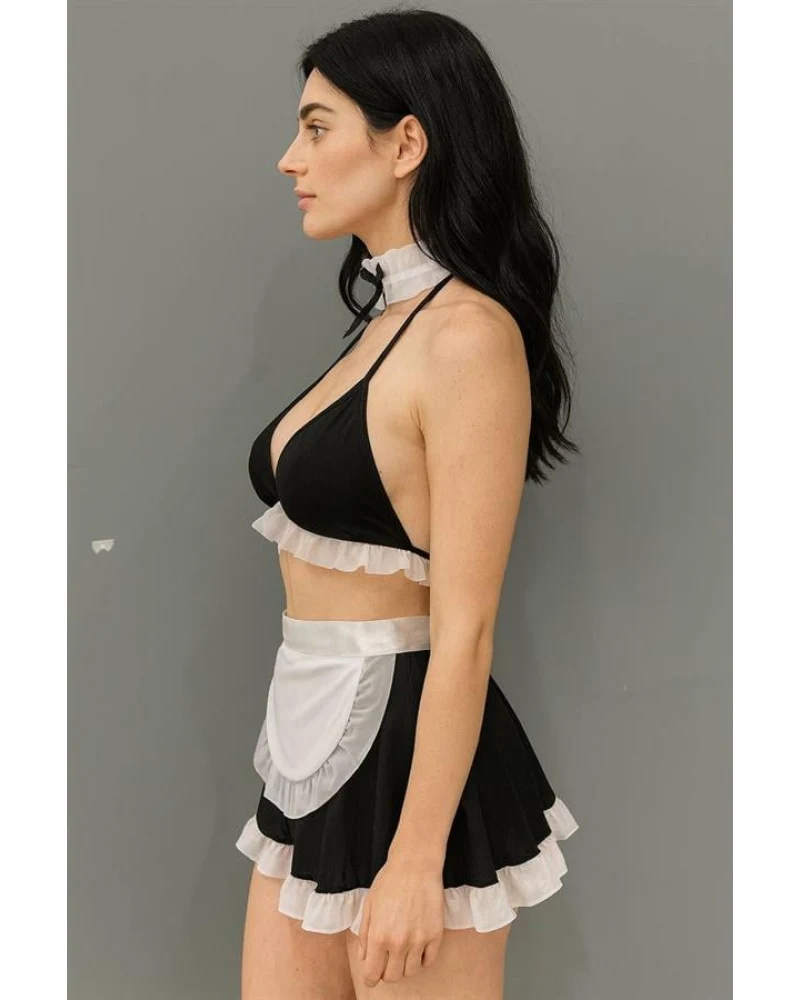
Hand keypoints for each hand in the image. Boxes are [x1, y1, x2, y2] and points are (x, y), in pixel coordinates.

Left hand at [358, 854, 444, 987]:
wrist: (415, 864)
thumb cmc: (390, 881)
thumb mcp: (369, 906)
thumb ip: (364, 935)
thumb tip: (365, 958)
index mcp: (378, 936)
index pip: (372, 975)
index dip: (370, 976)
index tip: (372, 972)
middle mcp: (398, 943)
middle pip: (392, 977)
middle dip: (386, 971)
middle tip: (387, 958)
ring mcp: (419, 940)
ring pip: (411, 972)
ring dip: (405, 965)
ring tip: (403, 950)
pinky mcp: (435, 934)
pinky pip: (429, 961)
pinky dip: (422, 958)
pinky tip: (418, 946)